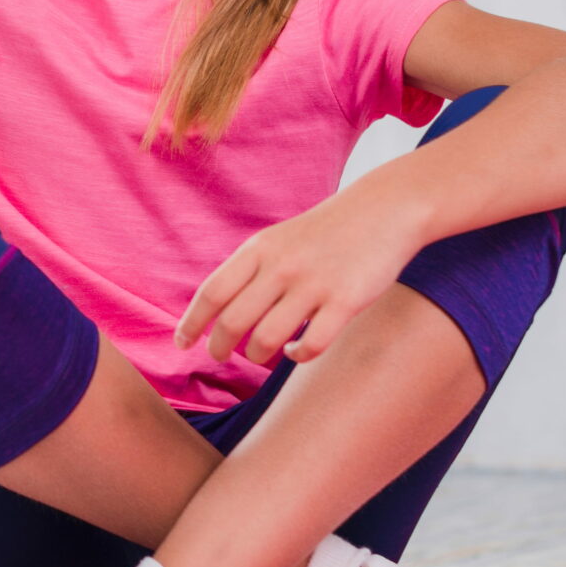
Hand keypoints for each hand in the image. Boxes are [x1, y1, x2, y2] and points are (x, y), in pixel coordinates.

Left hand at [175, 185, 429, 367]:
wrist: (383, 209)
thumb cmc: (324, 232)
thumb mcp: (277, 239)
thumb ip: (249, 268)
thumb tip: (217, 309)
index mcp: (259, 249)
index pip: (212, 292)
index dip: (191, 323)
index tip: (182, 343)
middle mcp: (281, 266)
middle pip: (233, 321)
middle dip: (219, 347)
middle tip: (219, 356)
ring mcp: (314, 284)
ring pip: (267, 339)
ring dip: (256, 355)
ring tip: (258, 355)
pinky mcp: (346, 301)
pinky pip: (311, 345)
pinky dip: (296, 357)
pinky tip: (296, 352)